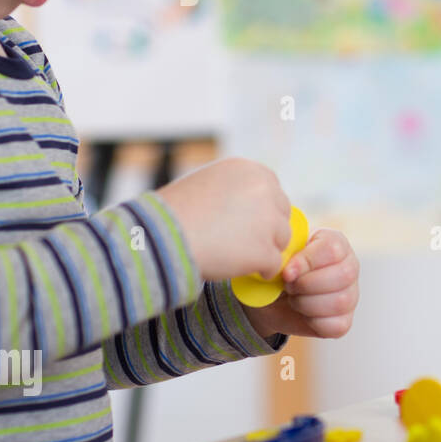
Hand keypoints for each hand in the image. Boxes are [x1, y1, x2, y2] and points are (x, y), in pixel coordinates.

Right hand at [156, 158, 291, 282]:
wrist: (158, 237)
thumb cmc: (174, 213)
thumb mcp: (209, 184)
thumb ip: (235, 191)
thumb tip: (254, 210)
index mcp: (251, 170)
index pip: (273, 192)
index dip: (263, 211)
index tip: (246, 224)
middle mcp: (265, 190)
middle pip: (282, 215)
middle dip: (268, 230)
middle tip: (243, 243)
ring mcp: (268, 221)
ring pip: (280, 240)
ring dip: (265, 249)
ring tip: (235, 255)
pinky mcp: (265, 250)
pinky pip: (274, 264)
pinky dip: (261, 270)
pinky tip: (243, 270)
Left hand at [242, 228, 358, 340]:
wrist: (269, 296)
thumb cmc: (279, 268)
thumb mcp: (280, 255)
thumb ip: (286, 252)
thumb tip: (290, 270)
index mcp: (335, 243)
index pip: (332, 249)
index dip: (307, 262)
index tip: (286, 272)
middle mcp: (350, 267)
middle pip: (343, 275)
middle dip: (306, 284)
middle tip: (288, 286)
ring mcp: (351, 296)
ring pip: (340, 302)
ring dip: (306, 303)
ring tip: (293, 298)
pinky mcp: (344, 321)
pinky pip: (336, 326)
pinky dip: (313, 322)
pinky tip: (302, 313)